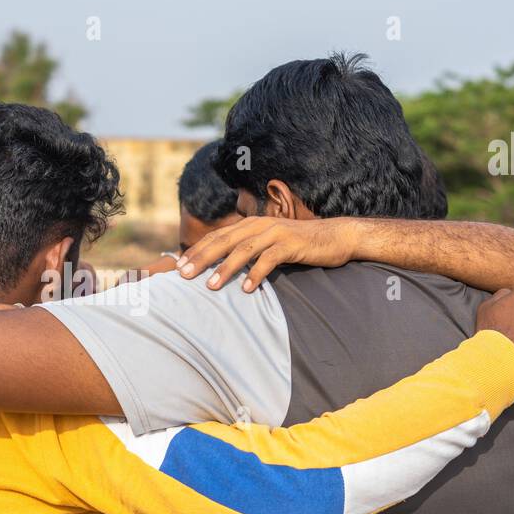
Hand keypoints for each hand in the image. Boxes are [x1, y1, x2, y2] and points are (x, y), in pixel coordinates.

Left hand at [177, 216, 360, 291]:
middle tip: (184, 275)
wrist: (335, 237)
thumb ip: (250, 251)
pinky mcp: (291, 244)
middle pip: (224, 241)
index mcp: (251, 225)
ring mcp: (275, 233)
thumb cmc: (299, 245)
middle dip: (202, 258)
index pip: (217, 236)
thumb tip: (224, 267)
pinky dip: (257, 274)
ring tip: (211, 286)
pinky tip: (247, 289)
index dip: (197, 250)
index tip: (178, 266)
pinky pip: (269, 259)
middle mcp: (259, 225)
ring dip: (226, 268)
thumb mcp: (270, 245)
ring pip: (244, 250)